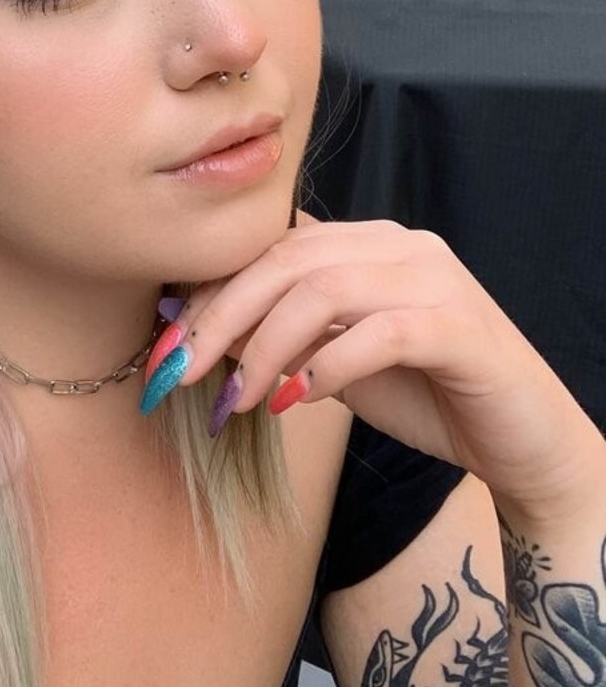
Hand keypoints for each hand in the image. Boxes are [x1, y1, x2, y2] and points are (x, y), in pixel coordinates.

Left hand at [149, 214, 602, 522]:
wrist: (522, 443)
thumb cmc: (424, 396)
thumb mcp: (336, 361)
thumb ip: (283, 337)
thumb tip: (196, 335)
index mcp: (368, 243)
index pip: (272, 248)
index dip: (211, 291)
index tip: (164, 344)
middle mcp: (401, 246)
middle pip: (288, 260)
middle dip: (222, 315)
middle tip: (180, 369)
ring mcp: (436, 281)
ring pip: (325, 288)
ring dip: (266, 347)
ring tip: (238, 398)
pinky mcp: (462, 329)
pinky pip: (383, 332)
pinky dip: (330, 365)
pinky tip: (300, 400)